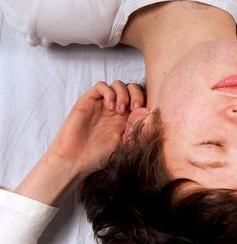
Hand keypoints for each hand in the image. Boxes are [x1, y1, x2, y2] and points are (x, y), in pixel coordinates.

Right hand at [15, 81, 144, 204]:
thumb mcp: (126, 143)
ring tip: (119, 110)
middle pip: (131, 88)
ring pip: (118, 84)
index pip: (140, 99)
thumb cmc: (99, 155)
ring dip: (123, 94)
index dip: (145, 101)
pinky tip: (110, 107)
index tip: (144, 113)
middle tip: (135, 107)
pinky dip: (109, 92)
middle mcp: (115, 109)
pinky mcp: (88, 101)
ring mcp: (102, 104)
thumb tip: (152, 117)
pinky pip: (101, 86)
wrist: (76, 159)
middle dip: (136, 94)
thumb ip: (137, 130)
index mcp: (126, 118)